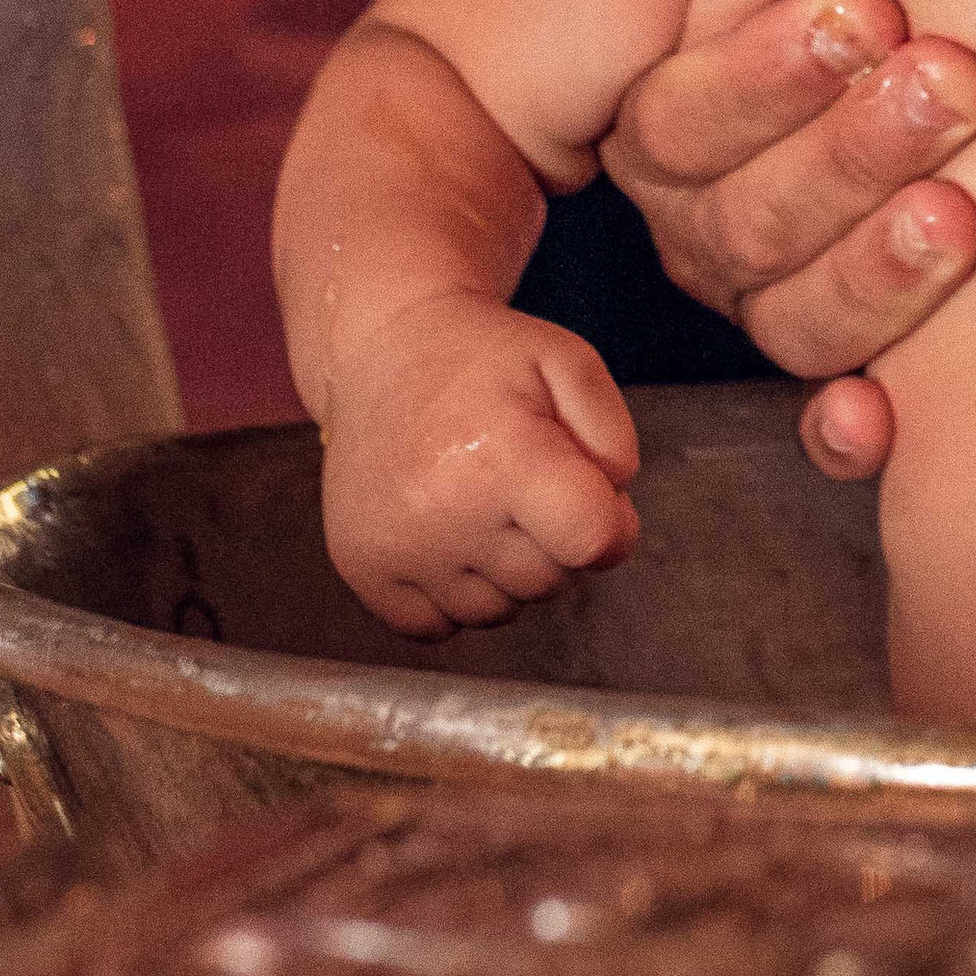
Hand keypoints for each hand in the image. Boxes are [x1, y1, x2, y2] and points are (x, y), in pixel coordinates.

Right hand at [320, 292, 641, 634]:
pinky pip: (438, 627)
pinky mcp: (361, 569)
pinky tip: (448, 535)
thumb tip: (614, 527)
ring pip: (497, 612)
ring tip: (482, 502)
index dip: (610, 522)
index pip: (592, 541)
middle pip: (549, 581)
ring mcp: (397, 547)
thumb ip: (615, 441)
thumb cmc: (481, 359)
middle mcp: (444, 511)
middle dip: (555, 541)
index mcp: (503, 456)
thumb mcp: (570, 363)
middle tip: (525, 482)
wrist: (383, 348)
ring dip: (505, 571)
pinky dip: (453, 596)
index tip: (589, 491)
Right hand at [579, 0, 975, 484]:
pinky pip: (826, 406)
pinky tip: (882, 419)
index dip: (768, 67)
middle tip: (954, 80)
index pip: (684, 115)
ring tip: (964, 212)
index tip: (869, 8)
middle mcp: (710, 207)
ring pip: (792, 305)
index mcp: (676, 105)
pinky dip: (850, 420)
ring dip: (872, 269)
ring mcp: (776, 286)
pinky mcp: (850, 357)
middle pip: (740, 213)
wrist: (968, 16)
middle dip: (847, 150)